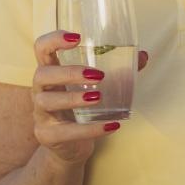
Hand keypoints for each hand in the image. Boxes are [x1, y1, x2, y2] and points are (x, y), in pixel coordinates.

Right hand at [29, 30, 149, 164]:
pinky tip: (111, 126)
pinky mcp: (47, 135)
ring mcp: (41, 114)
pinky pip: (64, 132)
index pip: (42, 48)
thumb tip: (143, 56)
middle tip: (98, 75)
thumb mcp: (97, 87)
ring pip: (47, 101)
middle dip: (69, 72)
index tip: (78, 38)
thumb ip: (119, 70)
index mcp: (52, 72)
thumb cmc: (82, 108)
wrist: (71, 146)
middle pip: (42, 74)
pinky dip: (89, 130)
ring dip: (73, 98)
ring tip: (98, 97)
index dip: (54, 39)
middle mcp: (41, 90)